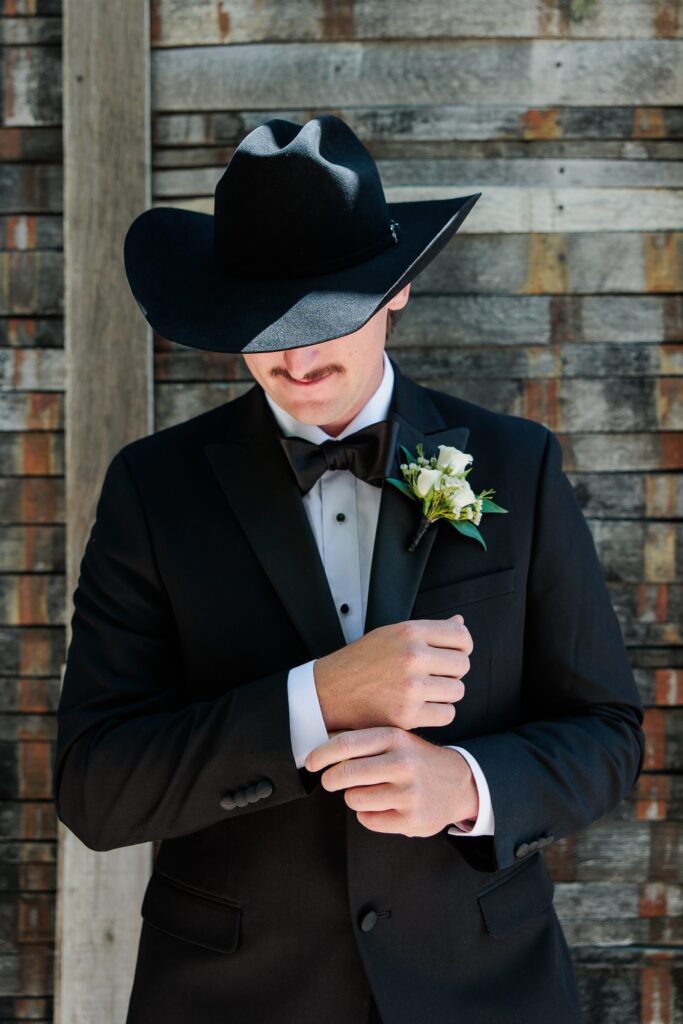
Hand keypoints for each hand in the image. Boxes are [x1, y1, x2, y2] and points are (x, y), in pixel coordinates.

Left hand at [304, 726, 478, 836]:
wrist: (458, 782)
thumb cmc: (416, 758)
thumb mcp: (395, 738)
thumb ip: (362, 739)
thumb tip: (320, 739)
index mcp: (395, 737)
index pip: (345, 744)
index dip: (320, 754)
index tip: (310, 761)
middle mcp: (403, 763)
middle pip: (344, 774)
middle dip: (331, 779)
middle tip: (331, 780)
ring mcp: (409, 793)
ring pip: (354, 799)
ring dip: (354, 796)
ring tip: (369, 791)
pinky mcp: (412, 820)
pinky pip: (368, 820)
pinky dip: (368, 815)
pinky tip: (383, 806)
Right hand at [313, 613, 472, 732]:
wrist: (329, 691)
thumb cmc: (361, 662)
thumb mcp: (391, 634)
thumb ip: (428, 630)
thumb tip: (460, 622)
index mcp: (409, 632)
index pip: (461, 638)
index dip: (463, 648)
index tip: (453, 656)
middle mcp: (412, 657)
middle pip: (462, 666)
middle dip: (452, 672)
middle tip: (433, 676)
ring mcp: (410, 687)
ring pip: (457, 691)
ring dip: (445, 694)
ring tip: (425, 692)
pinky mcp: (407, 715)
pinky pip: (447, 714)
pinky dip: (438, 713)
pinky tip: (422, 707)